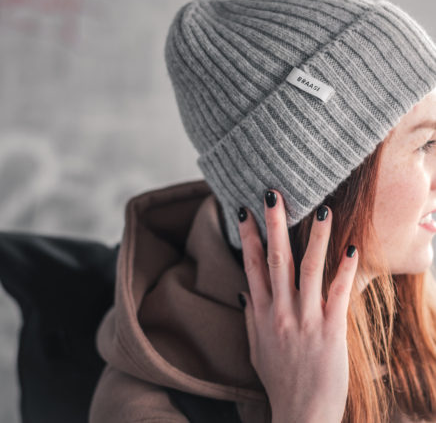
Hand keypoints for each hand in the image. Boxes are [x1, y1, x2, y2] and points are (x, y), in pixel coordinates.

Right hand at [237, 189, 357, 422]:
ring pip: (307, 270)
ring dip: (313, 238)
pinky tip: (351, 247)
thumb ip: (250, 317)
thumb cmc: (278, 380)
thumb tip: (243, 290)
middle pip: (275, 260)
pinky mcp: (330, 330)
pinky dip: (344, 269)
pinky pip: (338, 294)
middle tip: (273, 196)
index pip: (251, 266)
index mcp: (260, 314)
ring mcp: (305, 319)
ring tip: (320, 209)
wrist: (300, 415)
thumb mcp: (255, 348)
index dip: (247, 237)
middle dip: (273, 225)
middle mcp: (280, 311)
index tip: (244, 211)